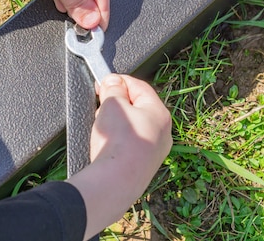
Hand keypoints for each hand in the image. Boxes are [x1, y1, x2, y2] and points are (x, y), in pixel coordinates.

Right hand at [67, 74, 171, 239]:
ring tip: (102, 124)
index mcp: (160, 113)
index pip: (140, 87)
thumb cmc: (119, 141)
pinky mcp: (143, 166)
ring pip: (134, 127)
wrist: (116, 182)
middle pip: (138, 107)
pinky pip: (130, 144)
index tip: (103, 81)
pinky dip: (118, 139)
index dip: (119, 81)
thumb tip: (112, 81)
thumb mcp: (112, 104)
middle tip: (100, 102)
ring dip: (117, 121)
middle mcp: (162, 133)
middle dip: (117, 102)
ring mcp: (154, 151)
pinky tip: (106, 142)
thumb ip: (112, 88)